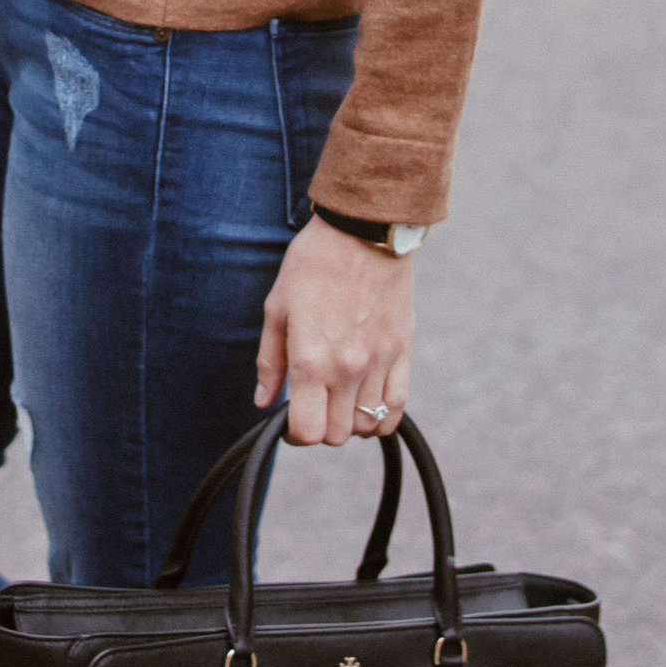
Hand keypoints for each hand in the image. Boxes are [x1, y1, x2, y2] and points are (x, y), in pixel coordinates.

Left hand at [256, 214, 415, 445]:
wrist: (363, 231)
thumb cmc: (313, 264)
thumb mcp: (277, 307)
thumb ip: (270, 360)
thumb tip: (263, 400)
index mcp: (310, 359)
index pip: (307, 431)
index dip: (294, 433)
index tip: (290, 418)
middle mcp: (347, 368)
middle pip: (336, 435)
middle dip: (321, 427)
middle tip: (314, 403)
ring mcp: (379, 362)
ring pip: (367, 425)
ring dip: (350, 420)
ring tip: (340, 398)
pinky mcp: (402, 351)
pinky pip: (398, 405)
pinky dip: (383, 416)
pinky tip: (369, 403)